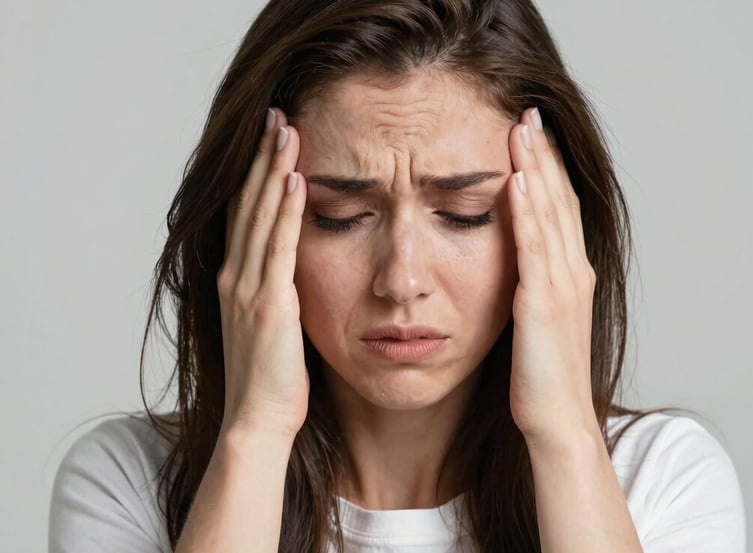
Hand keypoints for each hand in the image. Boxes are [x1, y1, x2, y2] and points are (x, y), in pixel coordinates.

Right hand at [216, 107, 308, 437]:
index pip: (246, 215)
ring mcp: (248, 288)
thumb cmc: (270, 379)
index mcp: (236, 280)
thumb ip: (276, 291)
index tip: (270, 139)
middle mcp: (236, 277)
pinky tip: (294, 180)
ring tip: (286, 130)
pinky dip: (284, 211)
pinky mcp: (269, 303)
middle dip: (262, 158)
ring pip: (260, 216)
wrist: (258, 421)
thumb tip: (295, 269)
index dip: (255, 174)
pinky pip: (278, 248)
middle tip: (276, 116)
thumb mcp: (268, 325)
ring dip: (273, 170)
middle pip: (249, 204)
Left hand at [506, 107, 597, 446]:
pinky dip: (528, 215)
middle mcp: (572, 273)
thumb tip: (513, 261)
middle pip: (558, 202)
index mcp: (569, 275)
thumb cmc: (543, 375)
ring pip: (550, 216)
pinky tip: (518, 184)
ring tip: (521, 132)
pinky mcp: (543, 306)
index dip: (547, 169)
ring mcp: (560, 287)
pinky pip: (534, 251)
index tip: (529, 135)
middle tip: (527, 114)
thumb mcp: (537, 319)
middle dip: (542, 156)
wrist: (557, 420)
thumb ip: (531, 284)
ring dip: (536, 171)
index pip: (559, 209)